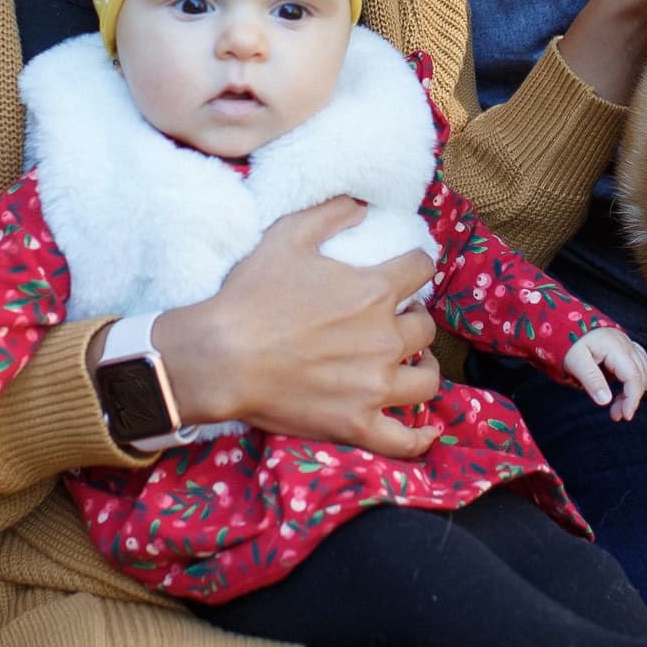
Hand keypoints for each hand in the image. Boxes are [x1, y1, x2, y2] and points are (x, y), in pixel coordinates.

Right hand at [155, 199, 443, 459]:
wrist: (220, 356)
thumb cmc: (251, 295)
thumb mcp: (287, 235)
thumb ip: (330, 213)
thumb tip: (361, 206)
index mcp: (374, 291)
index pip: (422, 269)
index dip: (418, 265)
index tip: (409, 269)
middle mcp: (384, 338)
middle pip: (426, 326)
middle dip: (415, 318)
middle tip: (396, 319)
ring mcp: (373, 386)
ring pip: (426, 379)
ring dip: (422, 368)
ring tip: (409, 364)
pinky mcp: (356, 423)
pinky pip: (403, 440)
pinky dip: (420, 438)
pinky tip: (426, 430)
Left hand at [564, 327, 646, 420]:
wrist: (562, 320)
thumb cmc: (567, 341)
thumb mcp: (575, 362)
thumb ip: (591, 380)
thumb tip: (605, 401)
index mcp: (616, 348)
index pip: (633, 377)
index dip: (632, 398)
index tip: (624, 416)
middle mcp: (625, 344)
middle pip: (640, 376)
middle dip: (631, 398)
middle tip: (616, 415)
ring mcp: (626, 343)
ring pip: (642, 369)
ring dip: (635, 389)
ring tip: (619, 405)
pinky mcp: (622, 345)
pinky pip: (640, 361)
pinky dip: (640, 376)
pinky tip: (638, 386)